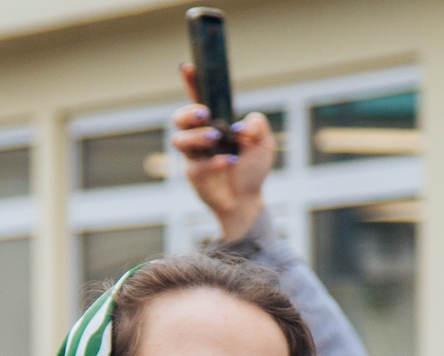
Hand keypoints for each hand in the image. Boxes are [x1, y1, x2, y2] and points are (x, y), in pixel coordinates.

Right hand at [172, 63, 275, 241]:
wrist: (246, 201)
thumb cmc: (253, 170)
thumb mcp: (265, 143)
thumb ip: (258, 125)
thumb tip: (242, 123)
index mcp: (217, 121)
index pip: (200, 97)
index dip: (192, 81)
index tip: (187, 66)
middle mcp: (201, 135)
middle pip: (179, 117)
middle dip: (188, 112)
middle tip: (204, 114)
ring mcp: (195, 155)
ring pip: (179, 140)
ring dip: (196, 136)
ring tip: (216, 138)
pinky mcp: (193, 174)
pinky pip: (197, 164)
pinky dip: (214, 161)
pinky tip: (230, 162)